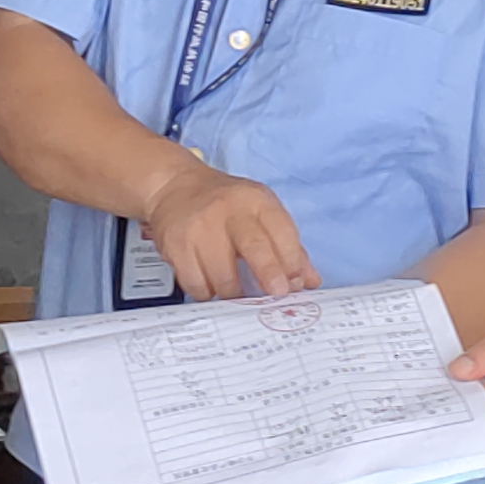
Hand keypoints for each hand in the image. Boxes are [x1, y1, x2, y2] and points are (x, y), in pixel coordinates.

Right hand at [136, 160, 315, 300]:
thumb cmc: (226, 205)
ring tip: (236, 290)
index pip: (282, 230)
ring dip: (234, 294)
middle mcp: (227, 210)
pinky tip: (211, 284)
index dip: (292, 261)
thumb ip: (289, 247)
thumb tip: (309, 282)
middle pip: (254, 248)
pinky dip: (208, 293)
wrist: (175, 188)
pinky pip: (197, 286)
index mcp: (255, 200)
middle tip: (276, 295)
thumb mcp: (261, 212)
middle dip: (270, 275)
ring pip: (223, 278)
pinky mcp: (174, 247)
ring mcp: (198, 229)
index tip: (296, 284)